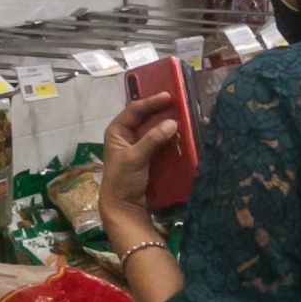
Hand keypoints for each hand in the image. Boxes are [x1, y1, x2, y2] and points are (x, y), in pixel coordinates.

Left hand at [97, 92, 180, 216]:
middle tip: (179, 102)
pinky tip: (181, 133)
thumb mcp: (135, 158)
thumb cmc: (123, 180)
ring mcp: (139, 145)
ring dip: (167, 122)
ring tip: (183, 115)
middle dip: (161, 110)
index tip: (167, 96)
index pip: (134, 110)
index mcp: (117, 131)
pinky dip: (170, 137)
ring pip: (154, 128)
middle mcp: (127, 135)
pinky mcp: (149, 155)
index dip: (150, 102)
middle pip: (145, 117)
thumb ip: (152, 139)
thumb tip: (172, 123)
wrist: (124, 206)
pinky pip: (160, 141)